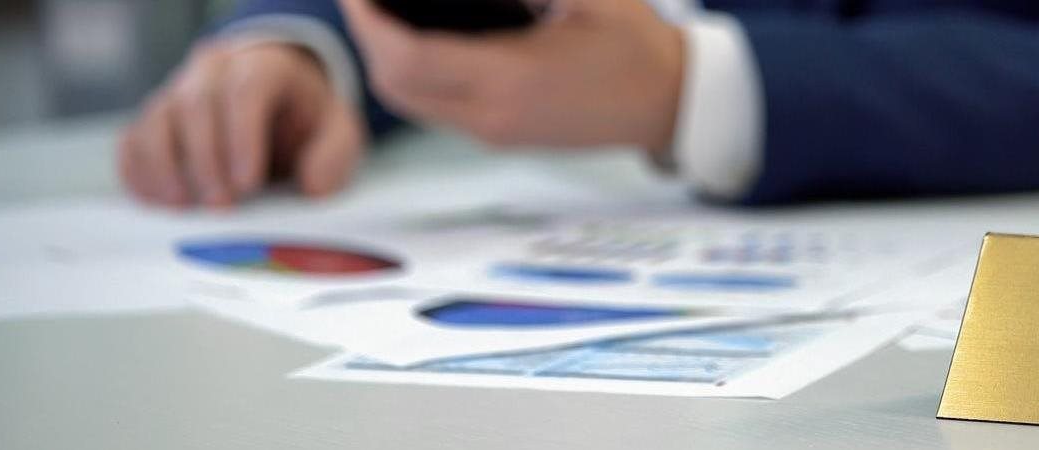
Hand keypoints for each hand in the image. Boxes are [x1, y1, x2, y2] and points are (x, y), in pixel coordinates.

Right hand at [117, 42, 366, 209]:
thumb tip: (313, 186)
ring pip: (155, 121)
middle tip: (221, 205)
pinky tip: (160, 202)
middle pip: (194, 105)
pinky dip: (139, 174)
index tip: (248, 182)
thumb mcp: (337, 131)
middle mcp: (211, 73)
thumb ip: (334, 154)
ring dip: (165, 168)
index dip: (242, 137)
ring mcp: (176, 94)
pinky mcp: (153, 123)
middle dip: (206, 159)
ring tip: (185, 206)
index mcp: (261, 67)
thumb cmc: (304, 120)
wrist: (277, 105)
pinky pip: (132, 143)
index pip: (245, 91)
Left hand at [340, 0, 684, 153]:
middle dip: (367, 37)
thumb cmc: (636, 43)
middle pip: (394, 86)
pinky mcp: (502, 136)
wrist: (670, 103)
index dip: (369, 20)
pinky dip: (412, 74)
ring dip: (385, 58)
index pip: (407, 58)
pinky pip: (434, 109)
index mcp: (512, 79)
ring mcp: (496, 133)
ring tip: (383, 11)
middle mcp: (494, 116)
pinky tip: (420, 36)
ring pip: (409, 102)